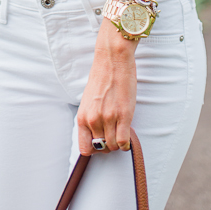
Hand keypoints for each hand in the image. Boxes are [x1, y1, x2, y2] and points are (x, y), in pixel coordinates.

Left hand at [77, 19, 135, 155]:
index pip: (85, 148)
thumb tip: (96, 134)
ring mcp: (108, 118)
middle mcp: (93, 120)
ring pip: (113, 146)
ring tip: (121, 132)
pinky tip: (128, 135)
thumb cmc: (102, 77)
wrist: (112, 60)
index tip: (101, 143)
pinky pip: (124, 141)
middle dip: (109, 145)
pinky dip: (127, 143)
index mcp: (82, 117)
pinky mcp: (124, 115)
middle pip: (102, 148)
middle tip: (114, 135)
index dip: (94, 149)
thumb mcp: (88, 100)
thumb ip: (90, 117)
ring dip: (118, 143)